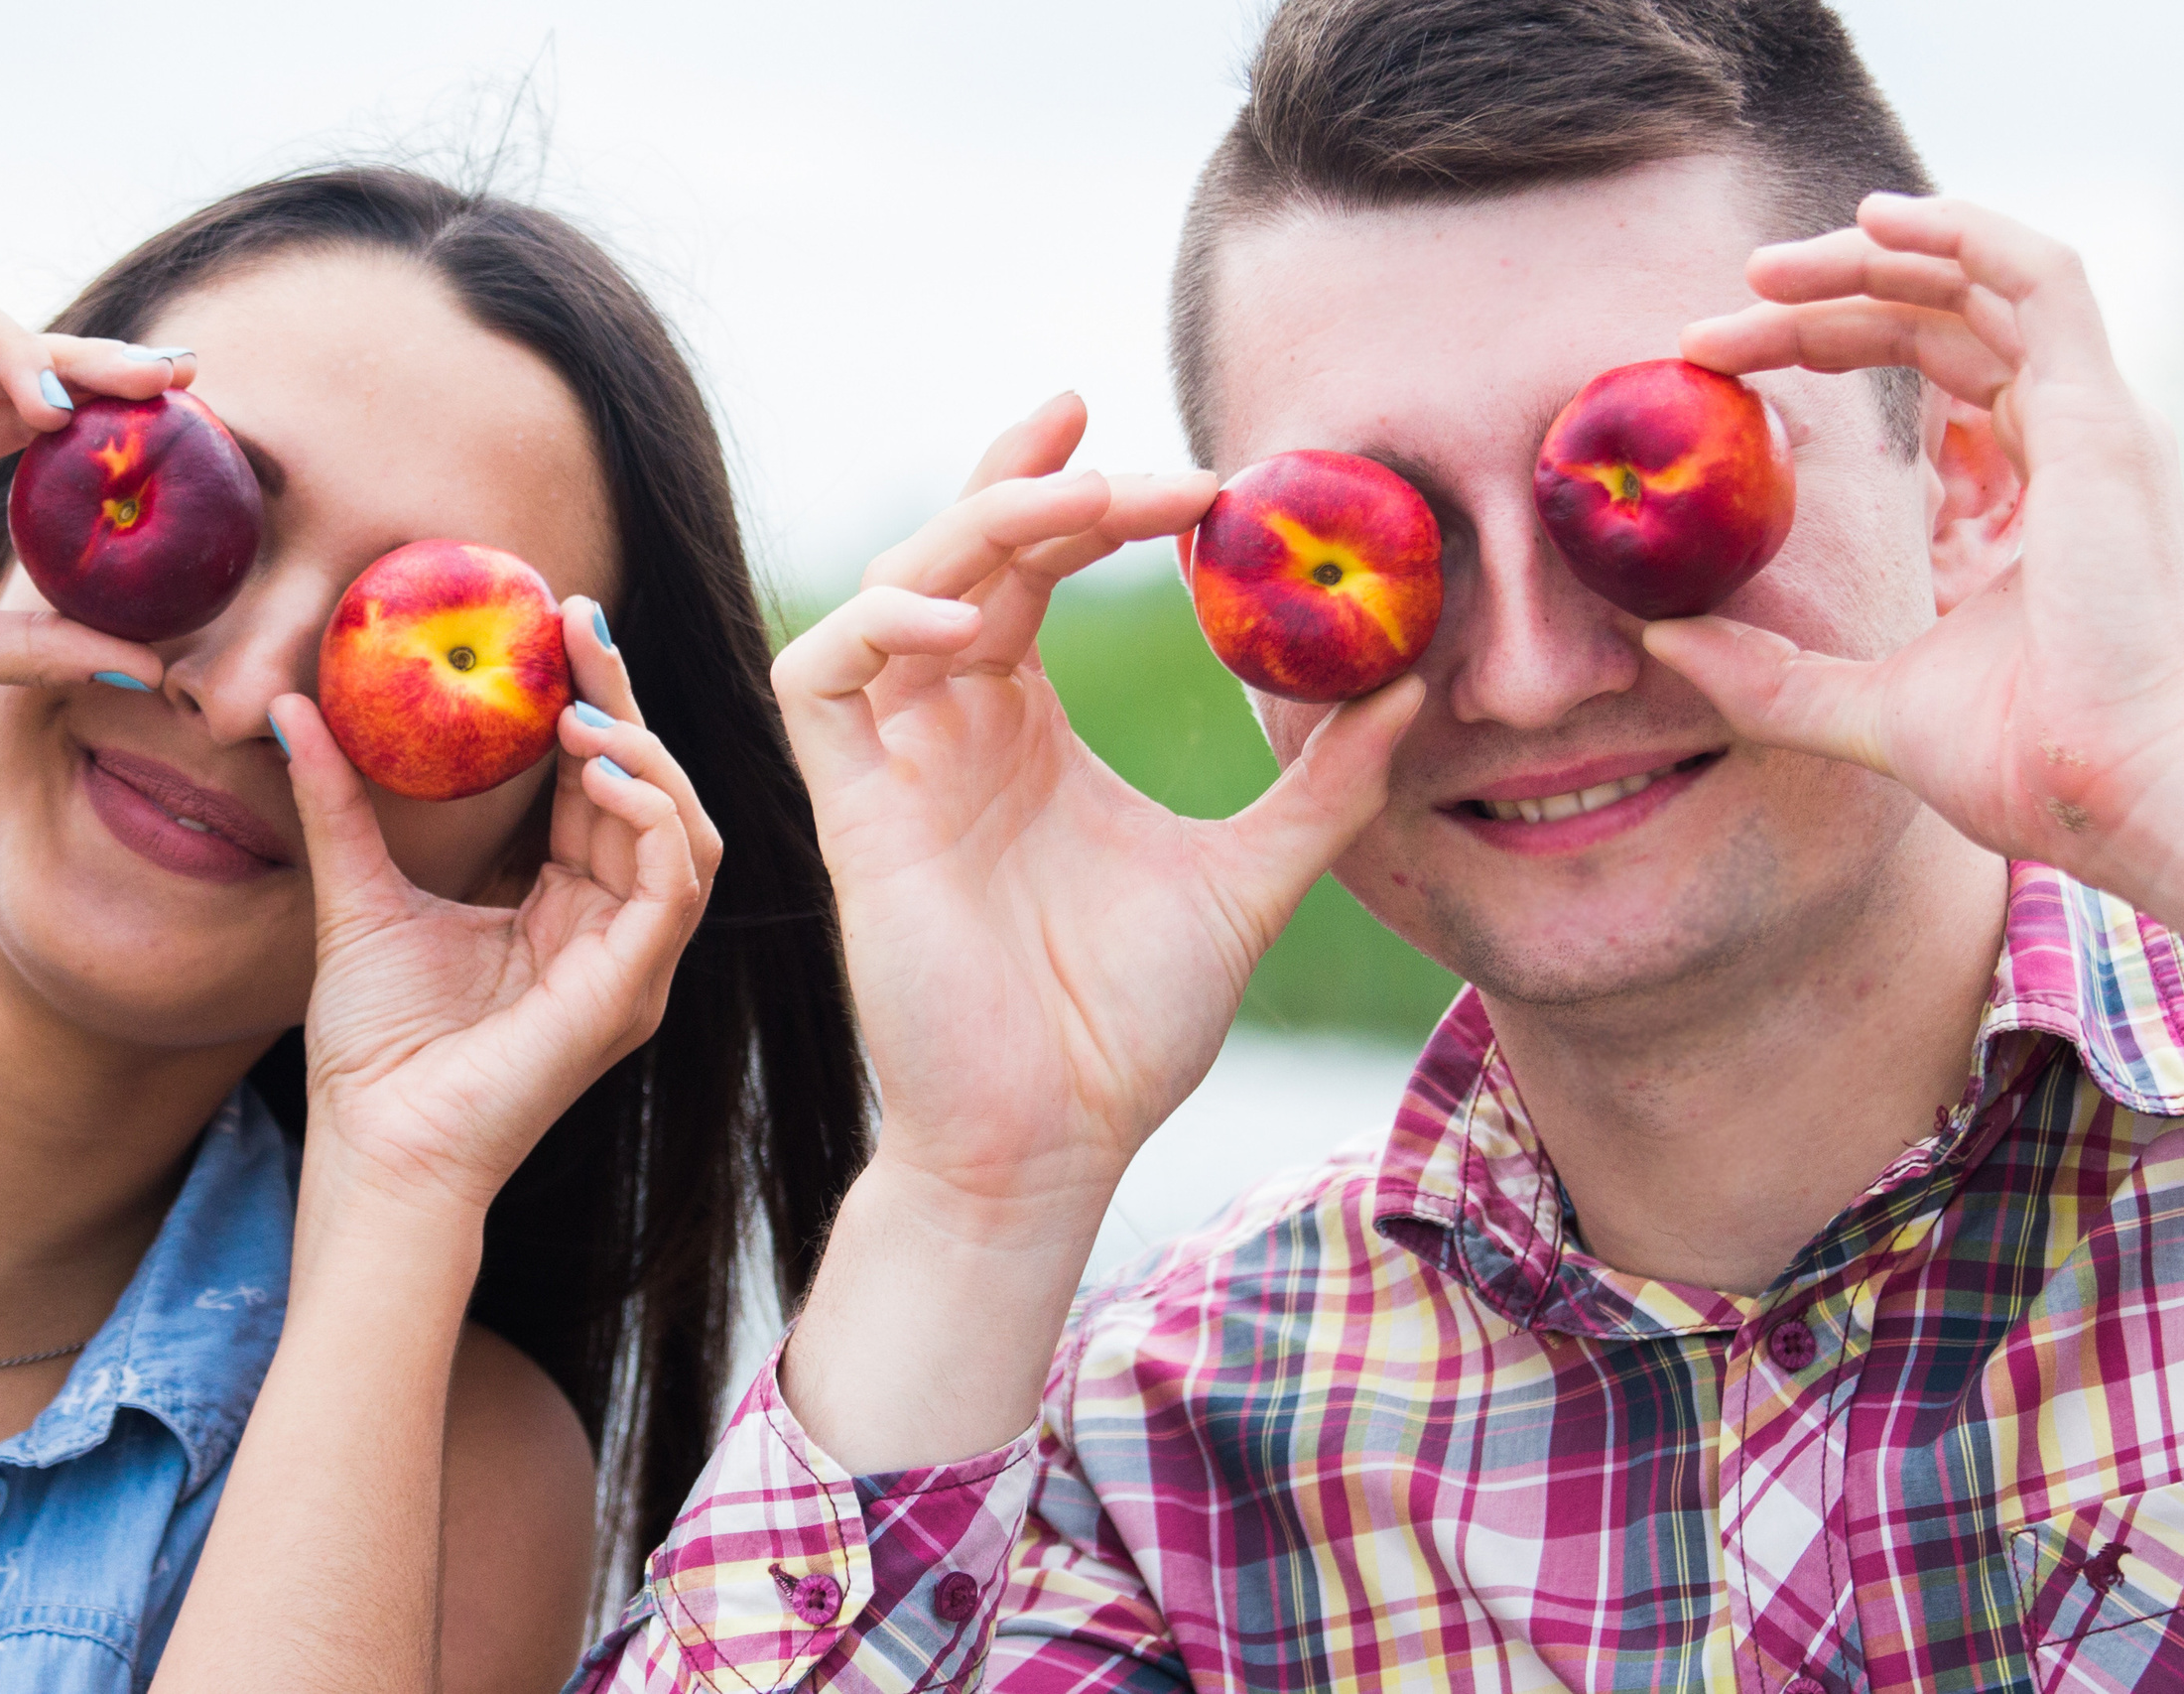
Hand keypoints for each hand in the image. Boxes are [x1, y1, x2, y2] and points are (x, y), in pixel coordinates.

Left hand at [274, 599, 717, 1228]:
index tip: (554, 625)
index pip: (597, 785)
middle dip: (623, 701)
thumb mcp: (356, 898)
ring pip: (685, 828)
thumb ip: (339, 807)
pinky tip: (599, 773)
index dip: (588, 702)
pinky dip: (650, 816)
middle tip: (578, 624)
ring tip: (578, 711)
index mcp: (565, 908)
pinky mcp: (632, 989)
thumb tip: (295, 710)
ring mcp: (632, 963)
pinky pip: (675, 883)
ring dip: (644, 756)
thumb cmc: (373, 1052)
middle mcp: (613, 930)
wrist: (376, 1149)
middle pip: (650, 791)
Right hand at [774, 394, 1422, 1232]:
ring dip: (976, 525)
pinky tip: (977, 627)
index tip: (1195, 474)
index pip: (1030, 565)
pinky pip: (821, 675)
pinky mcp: (851, 810)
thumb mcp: (1251, 881)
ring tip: (1088, 510)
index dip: (1086, 497)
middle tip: (1146, 465)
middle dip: (1041, 483)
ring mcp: (897, 763)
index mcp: (1025, 728)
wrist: (1053, 1143)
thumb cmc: (1126, 1029)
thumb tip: (1413, 687)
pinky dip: (882, 626)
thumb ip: (1323, 787)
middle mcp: (952, 726)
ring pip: (894, 586)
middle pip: (961, 547)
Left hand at [1655, 194, 2183, 923]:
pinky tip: (1875, 221)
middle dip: (1822, 303)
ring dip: (1872, 257)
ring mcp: (2088, 426)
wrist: (2110, 791)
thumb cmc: (2023, 763)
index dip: (1822, 351)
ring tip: (1763, 267)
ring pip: (1981, 287)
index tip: (1714, 365)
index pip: (1926, 381)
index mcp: (2021, 504)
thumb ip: (1762, 674)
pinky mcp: (2099, 418)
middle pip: (1938, 324)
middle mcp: (2061, 449)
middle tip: (1715, 317)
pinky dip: (1965, 232)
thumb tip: (1658, 642)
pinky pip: (2043, 279)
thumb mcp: (1857, 706)